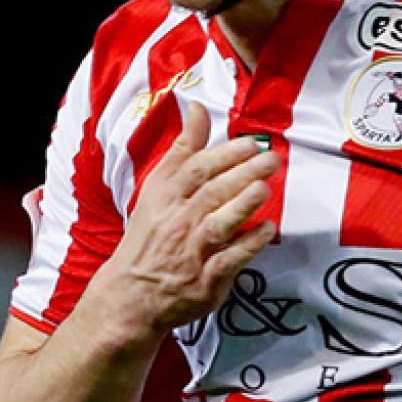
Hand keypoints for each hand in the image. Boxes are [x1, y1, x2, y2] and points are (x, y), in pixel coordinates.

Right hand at [87, 101, 279, 345]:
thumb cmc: (149, 236)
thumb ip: (182, 149)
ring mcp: (192, 252)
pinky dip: (249, 244)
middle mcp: (177, 222)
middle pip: (211, 192)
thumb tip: (197, 108)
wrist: (132, 293)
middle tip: (269, 159)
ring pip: (218, 224)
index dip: (224, 154)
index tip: (249, 142)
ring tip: (264, 188)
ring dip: (243, 205)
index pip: (194, 169)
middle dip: (243, 173)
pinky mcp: (206, 280)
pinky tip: (267, 230)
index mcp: (163, 198)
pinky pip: (231, 260)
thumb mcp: (157, 188)